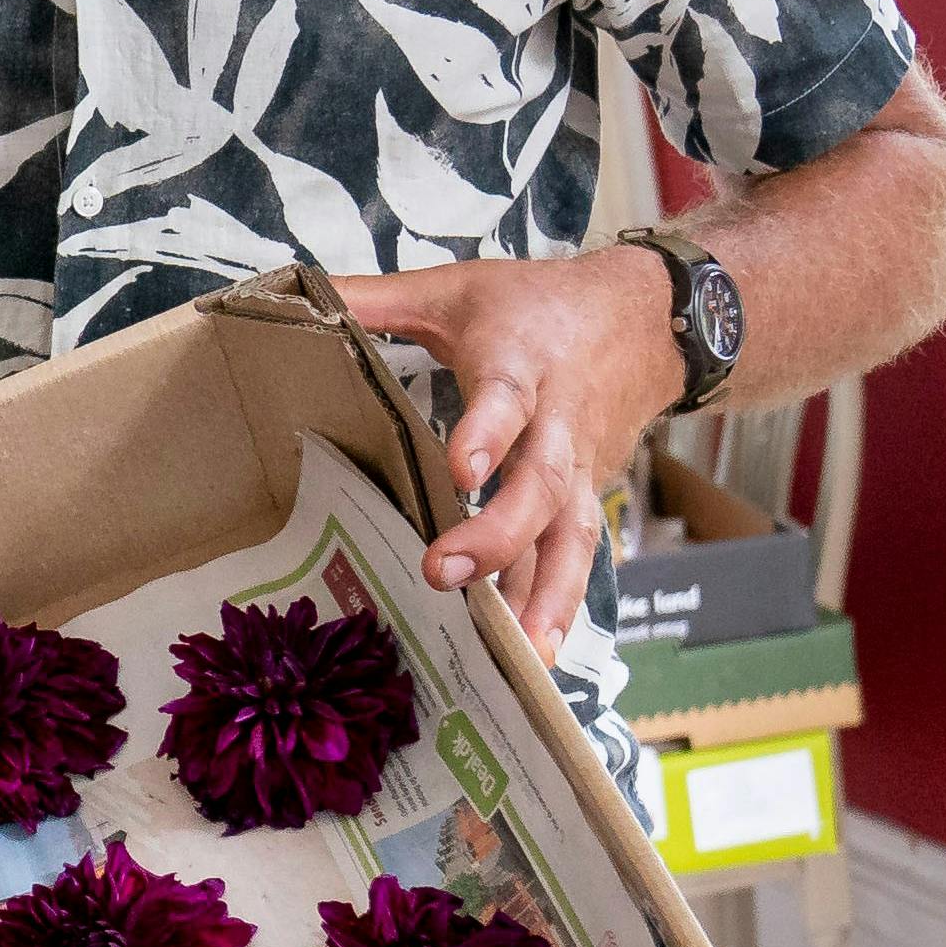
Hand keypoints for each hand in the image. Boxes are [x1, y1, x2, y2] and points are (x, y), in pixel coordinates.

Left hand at [323, 248, 687, 650]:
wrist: (645, 318)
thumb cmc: (537, 306)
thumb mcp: (456, 288)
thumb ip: (378, 299)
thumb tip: (300, 294)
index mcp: (520, 365)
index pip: (506, 399)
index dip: (487, 432)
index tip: (461, 469)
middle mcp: (556, 425)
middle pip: (540, 484)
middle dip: (498, 533)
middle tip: (445, 572)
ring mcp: (580, 469)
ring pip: (571, 536)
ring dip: (544, 596)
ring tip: (517, 655)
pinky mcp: (588, 499)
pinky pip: (577, 558)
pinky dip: (560, 607)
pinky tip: (537, 658)